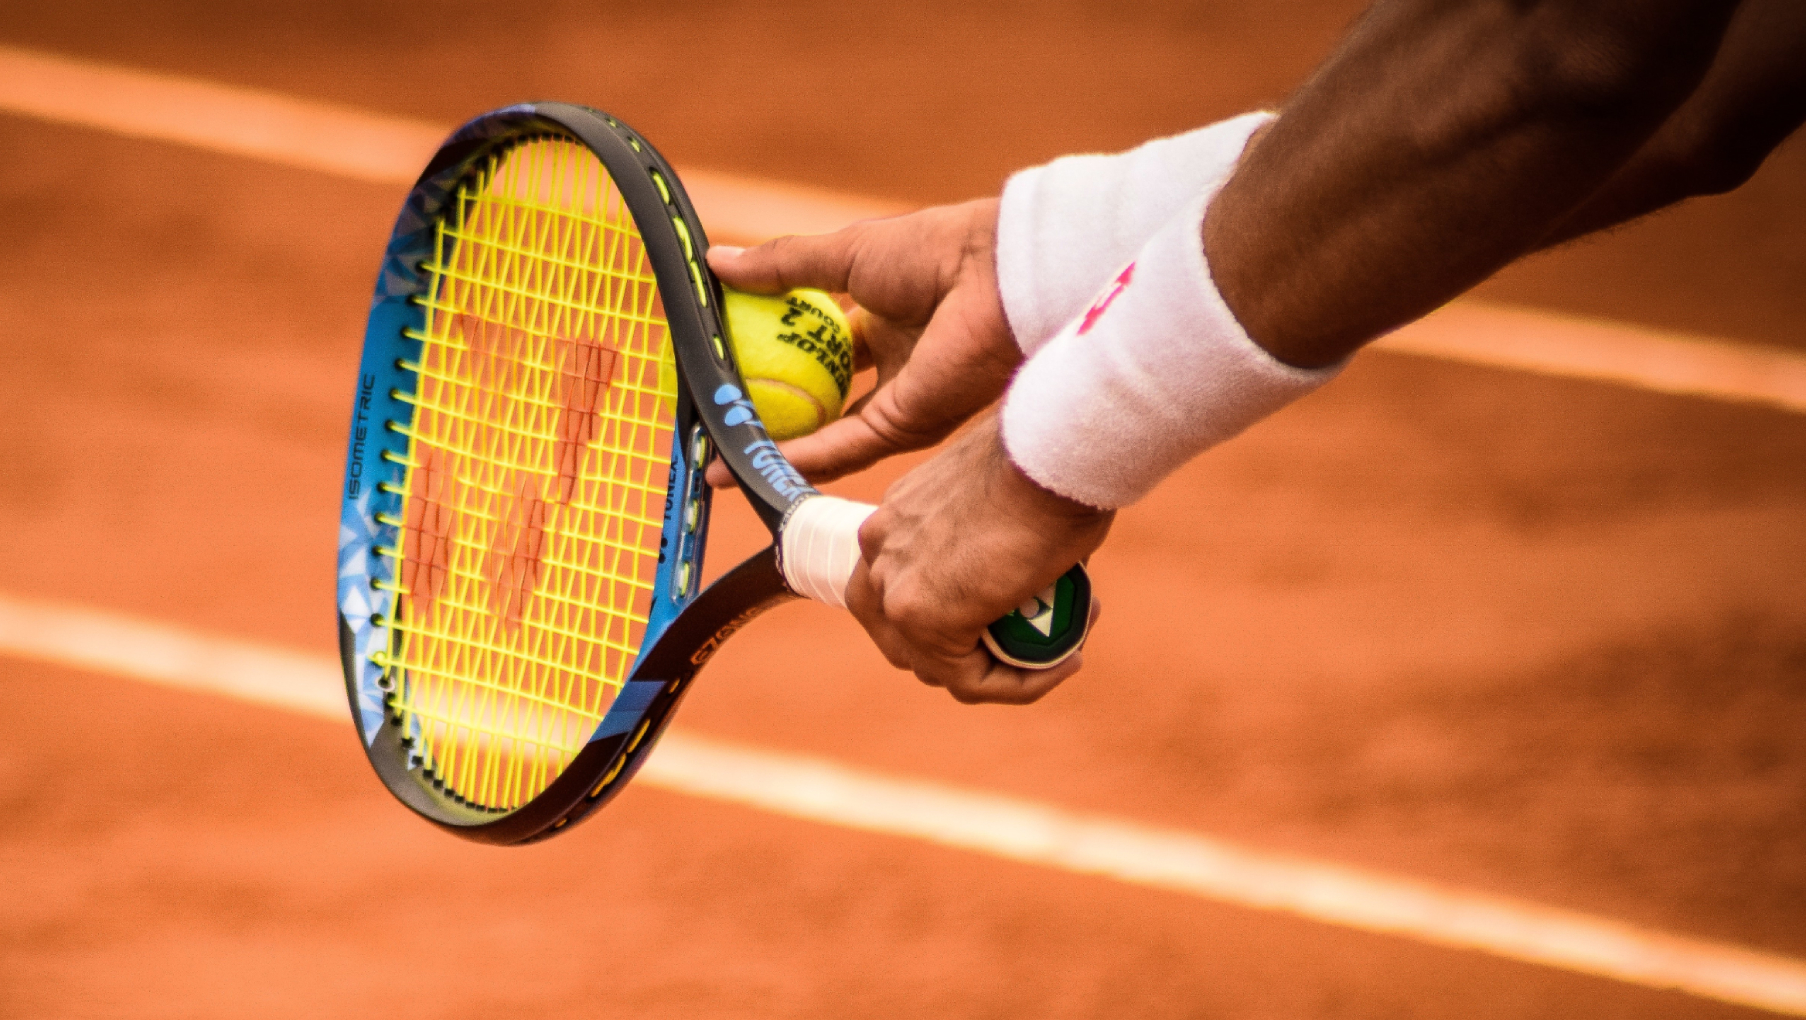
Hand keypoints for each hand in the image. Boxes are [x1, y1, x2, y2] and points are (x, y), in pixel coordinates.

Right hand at [705, 198, 1018, 484]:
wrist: (993, 277)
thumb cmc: (932, 251)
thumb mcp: (843, 253)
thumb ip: (781, 266)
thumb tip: (715, 264)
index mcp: (882, 319)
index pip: (816, 348)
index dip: (770, 356)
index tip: (723, 364)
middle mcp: (892, 366)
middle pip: (819, 399)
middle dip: (769, 413)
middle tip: (715, 420)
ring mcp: (898, 400)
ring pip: (825, 434)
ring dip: (773, 447)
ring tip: (717, 458)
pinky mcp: (904, 427)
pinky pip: (841, 448)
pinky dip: (795, 457)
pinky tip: (750, 461)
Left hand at [846, 414, 1112, 703]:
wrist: (1052, 451)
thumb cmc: (1048, 460)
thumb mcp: (1008, 495)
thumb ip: (995, 535)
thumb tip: (1028, 570)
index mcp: (894, 517)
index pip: (901, 590)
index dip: (956, 616)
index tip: (1019, 612)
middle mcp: (879, 550)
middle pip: (904, 636)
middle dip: (969, 651)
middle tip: (1035, 641)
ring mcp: (893, 586)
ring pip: (938, 666)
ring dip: (1003, 671)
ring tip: (1064, 649)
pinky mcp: (921, 617)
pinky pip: (970, 680)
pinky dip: (1019, 684)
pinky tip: (1066, 662)